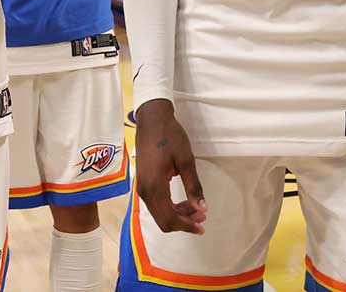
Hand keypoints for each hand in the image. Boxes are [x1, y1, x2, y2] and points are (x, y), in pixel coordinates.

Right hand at [133, 99, 207, 233]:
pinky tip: (183, 202)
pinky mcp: (143, 183)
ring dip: (178, 215)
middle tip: (202, 215)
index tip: (203, 226)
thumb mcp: (186, 160)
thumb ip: (193, 187)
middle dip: (183, 222)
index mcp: (154, 187)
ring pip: (159, 213)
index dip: (186, 226)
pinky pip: (156, 204)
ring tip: (196, 208)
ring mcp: (142, 188)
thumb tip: (202, 209)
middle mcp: (145, 192)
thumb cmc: (170, 137)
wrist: (152, 120)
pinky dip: (170, 208)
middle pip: (163, 220)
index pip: (169, 218)